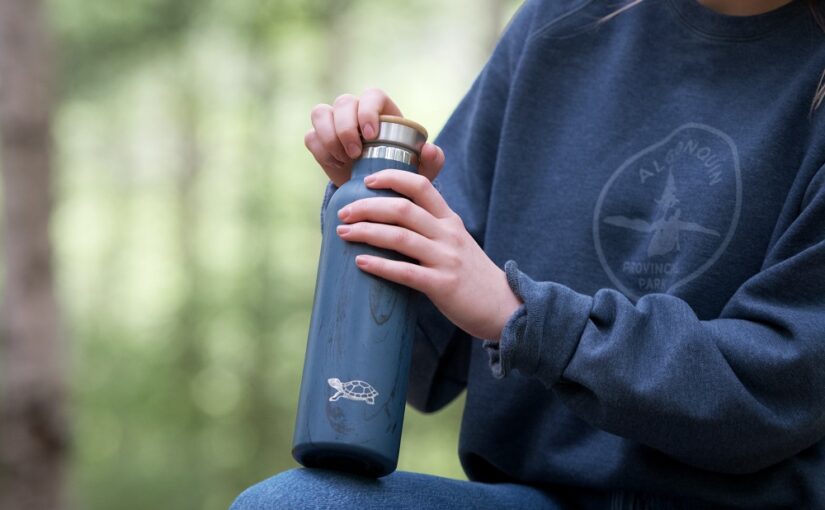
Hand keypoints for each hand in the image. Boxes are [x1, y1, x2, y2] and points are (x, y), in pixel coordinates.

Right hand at [304, 88, 443, 186]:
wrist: (376, 189)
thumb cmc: (401, 172)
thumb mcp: (421, 171)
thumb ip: (433, 160)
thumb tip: (429, 149)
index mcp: (381, 109)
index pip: (371, 95)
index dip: (368, 110)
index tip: (372, 135)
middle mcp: (355, 110)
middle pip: (343, 102)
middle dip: (346, 127)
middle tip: (356, 153)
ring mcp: (333, 123)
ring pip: (320, 113)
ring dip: (329, 136)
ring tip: (344, 159)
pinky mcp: (318, 139)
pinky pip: (311, 137)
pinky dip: (321, 151)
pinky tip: (336, 165)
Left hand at [335, 170, 521, 340]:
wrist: (503, 308)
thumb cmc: (472, 276)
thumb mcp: (456, 242)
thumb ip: (432, 229)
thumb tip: (392, 223)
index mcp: (450, 220)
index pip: (421, 185)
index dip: (391, 177)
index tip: (367, 181)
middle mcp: (448, 234)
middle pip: (402, 208)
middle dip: (367, 207)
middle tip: (344, 212)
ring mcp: (446, 259)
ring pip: (399, 237)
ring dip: (366, 232)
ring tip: (343, 233)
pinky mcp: (442, 285)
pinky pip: (405, 272)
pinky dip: (380, 265)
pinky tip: (360, 263)